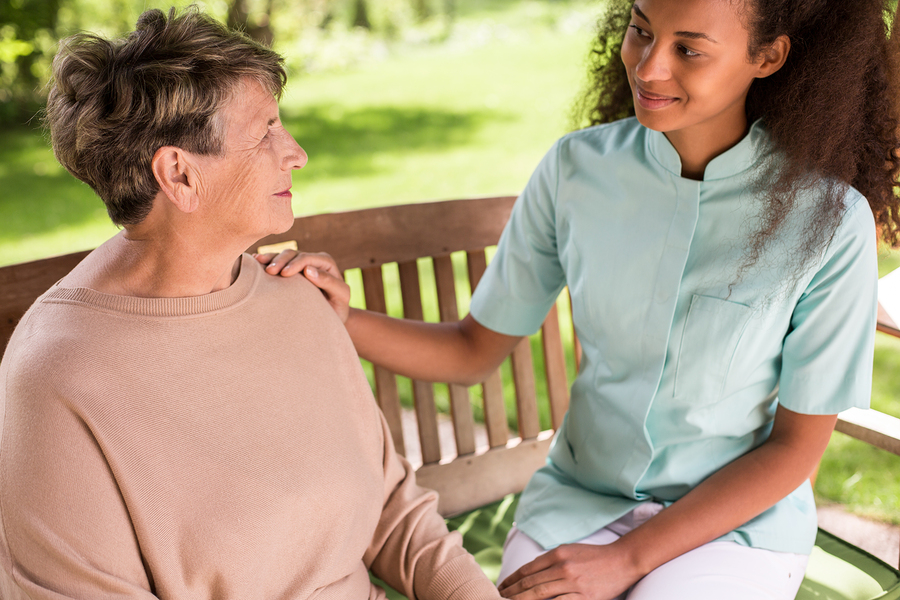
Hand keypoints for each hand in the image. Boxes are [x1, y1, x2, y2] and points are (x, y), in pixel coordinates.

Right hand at [254, 250, 350, 322]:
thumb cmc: (338, 308)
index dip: (295, 264)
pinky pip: (278, 261)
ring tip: (258, 263)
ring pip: (284, 255)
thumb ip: (330, 283)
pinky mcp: (291, 270)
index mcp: (326, 263)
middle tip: (269, 271)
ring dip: (271, 259)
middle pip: (294, 254)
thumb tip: (309, 271)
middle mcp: (313, 260)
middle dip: (280, 260)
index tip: (284, 274)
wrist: (332, 316)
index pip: (308, 259)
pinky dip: (267, 260)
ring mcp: (301, 264)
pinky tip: (256, 261)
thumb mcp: (341, 296)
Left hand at [497, 543, 639, 599]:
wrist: (623, 560)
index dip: (512, 580)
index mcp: (557, 553)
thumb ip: (550, 560)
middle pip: (530, 583)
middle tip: (499, 599)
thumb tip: (530, 572)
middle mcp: (563, 567)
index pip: (527, 569)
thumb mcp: (570, 550)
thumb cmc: (595, 556)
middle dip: (512, 593)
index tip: (501, 587)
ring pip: (540, 594)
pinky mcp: (584, 596)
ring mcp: (573, 582)